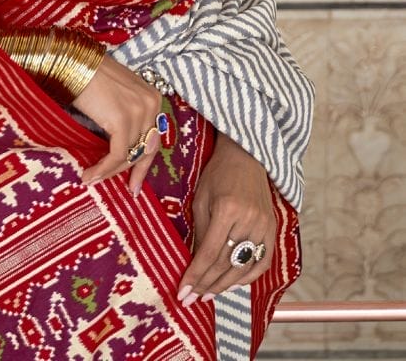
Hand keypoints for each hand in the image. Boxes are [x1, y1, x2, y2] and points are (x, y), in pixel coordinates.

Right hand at [72, 55, 162, 195]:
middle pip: (147, 148)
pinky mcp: (122, 120)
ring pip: (131, 154)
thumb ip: (126, 116)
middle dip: (136, 172)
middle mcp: (151, 104)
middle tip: (129, 189)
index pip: (154, 137)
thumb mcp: (116, 95)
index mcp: (153, 97)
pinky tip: (89, 175)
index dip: (146, 162)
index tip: (136, 180)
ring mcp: (138, 112)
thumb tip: (123, 149)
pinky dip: (103, 169)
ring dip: (111, 171)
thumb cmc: (88, 76)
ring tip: (93, 178)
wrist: (73, 62)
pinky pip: (117, 154)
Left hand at [177, 133, 275, 306]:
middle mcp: (249, 221)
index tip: (183, 292)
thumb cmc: (217, 175)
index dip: (195, 275)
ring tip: (207, 296)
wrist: (246, 157)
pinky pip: (262, 262)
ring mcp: (264, 227)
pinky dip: (247, 277)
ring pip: (243, 267)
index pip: (209, 253)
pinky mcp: (272, 230)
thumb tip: (193, 263)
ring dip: (224, 285)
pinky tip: (231, 284)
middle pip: (226, 264)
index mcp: (227, 210)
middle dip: (206, 284)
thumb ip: (199, 231)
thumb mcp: (201, 199)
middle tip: (191, 299)